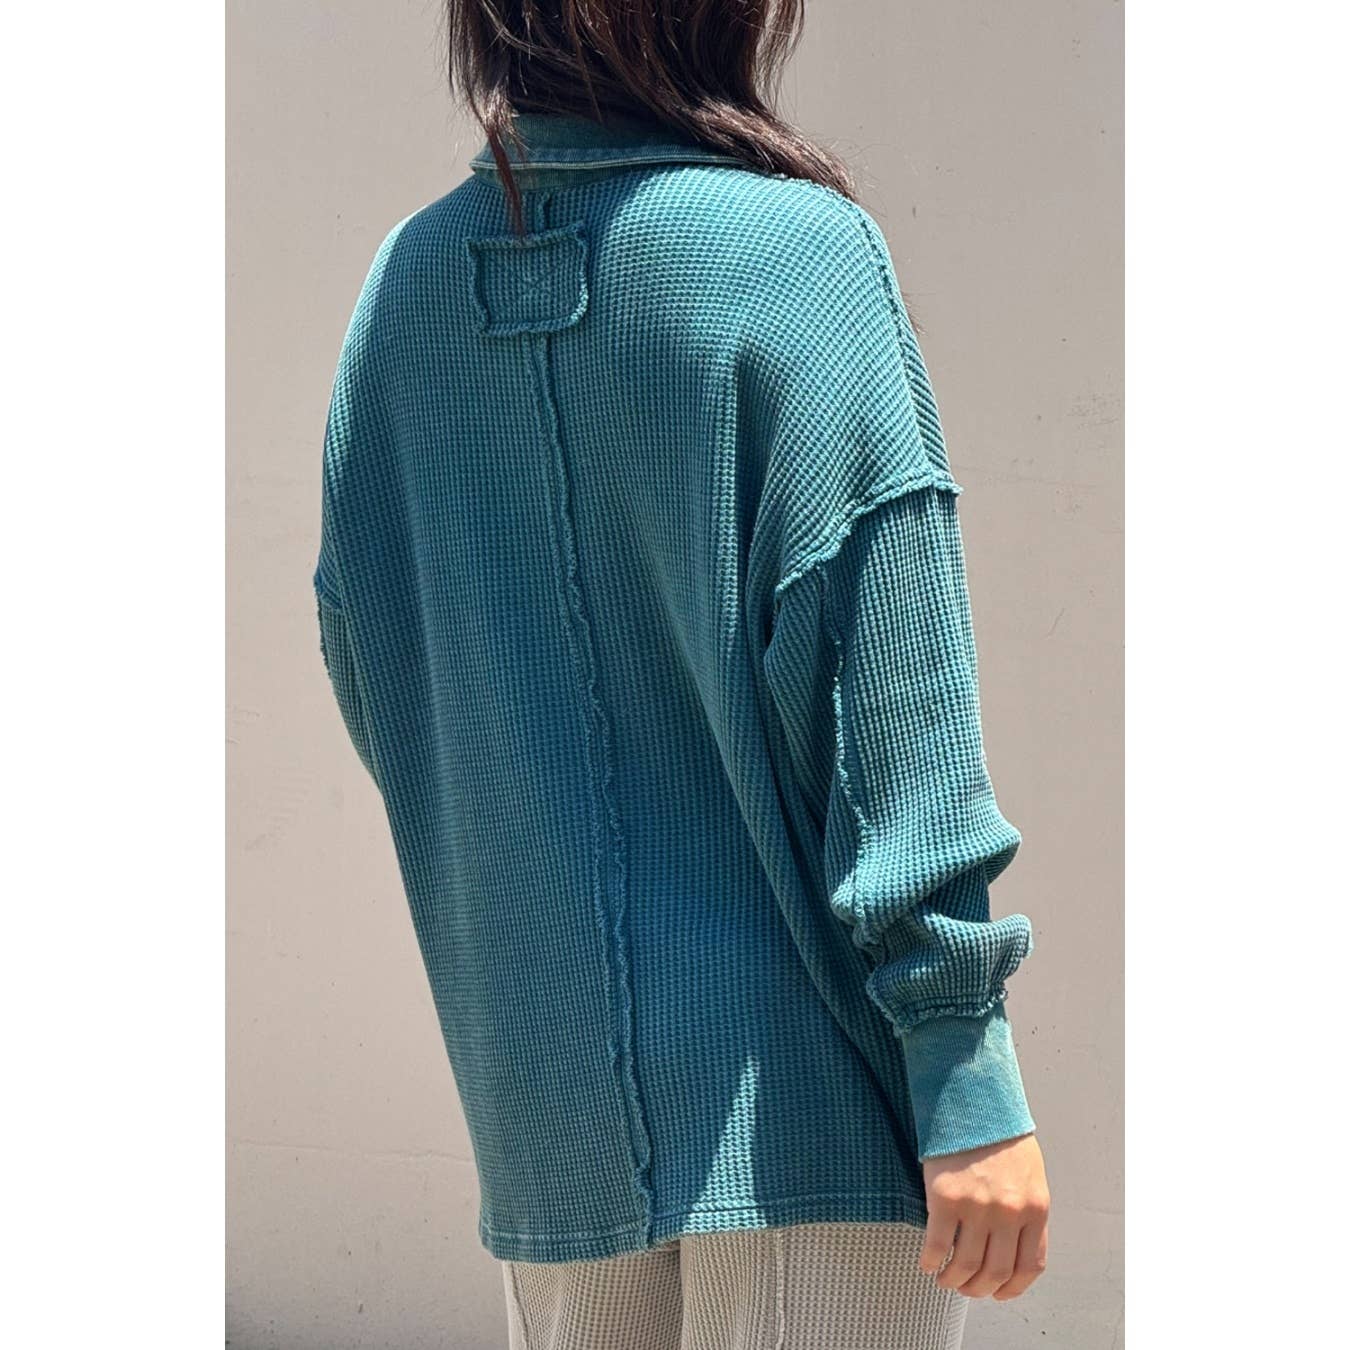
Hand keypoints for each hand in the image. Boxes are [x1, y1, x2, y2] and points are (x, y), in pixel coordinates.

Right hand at [918, 1132, 1049, 1299]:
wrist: (972, 1097)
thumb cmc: (999, 1131)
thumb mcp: (1029, 1173)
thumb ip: (1025, 1209)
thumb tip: (1013, 1245)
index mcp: (1035, 1207)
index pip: (1030, 1266)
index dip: (1012, 1288)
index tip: (998, 1293)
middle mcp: (1009, 1212)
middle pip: (996, 1272)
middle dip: (979, 1288)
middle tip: (966, 1288)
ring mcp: (977, 1207)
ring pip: (965, 1265)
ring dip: (953, 1280)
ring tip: (945, 1278)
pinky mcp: (945, 1197)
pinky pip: (937, 1245)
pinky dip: (931, 1261)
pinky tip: (927, 1262)